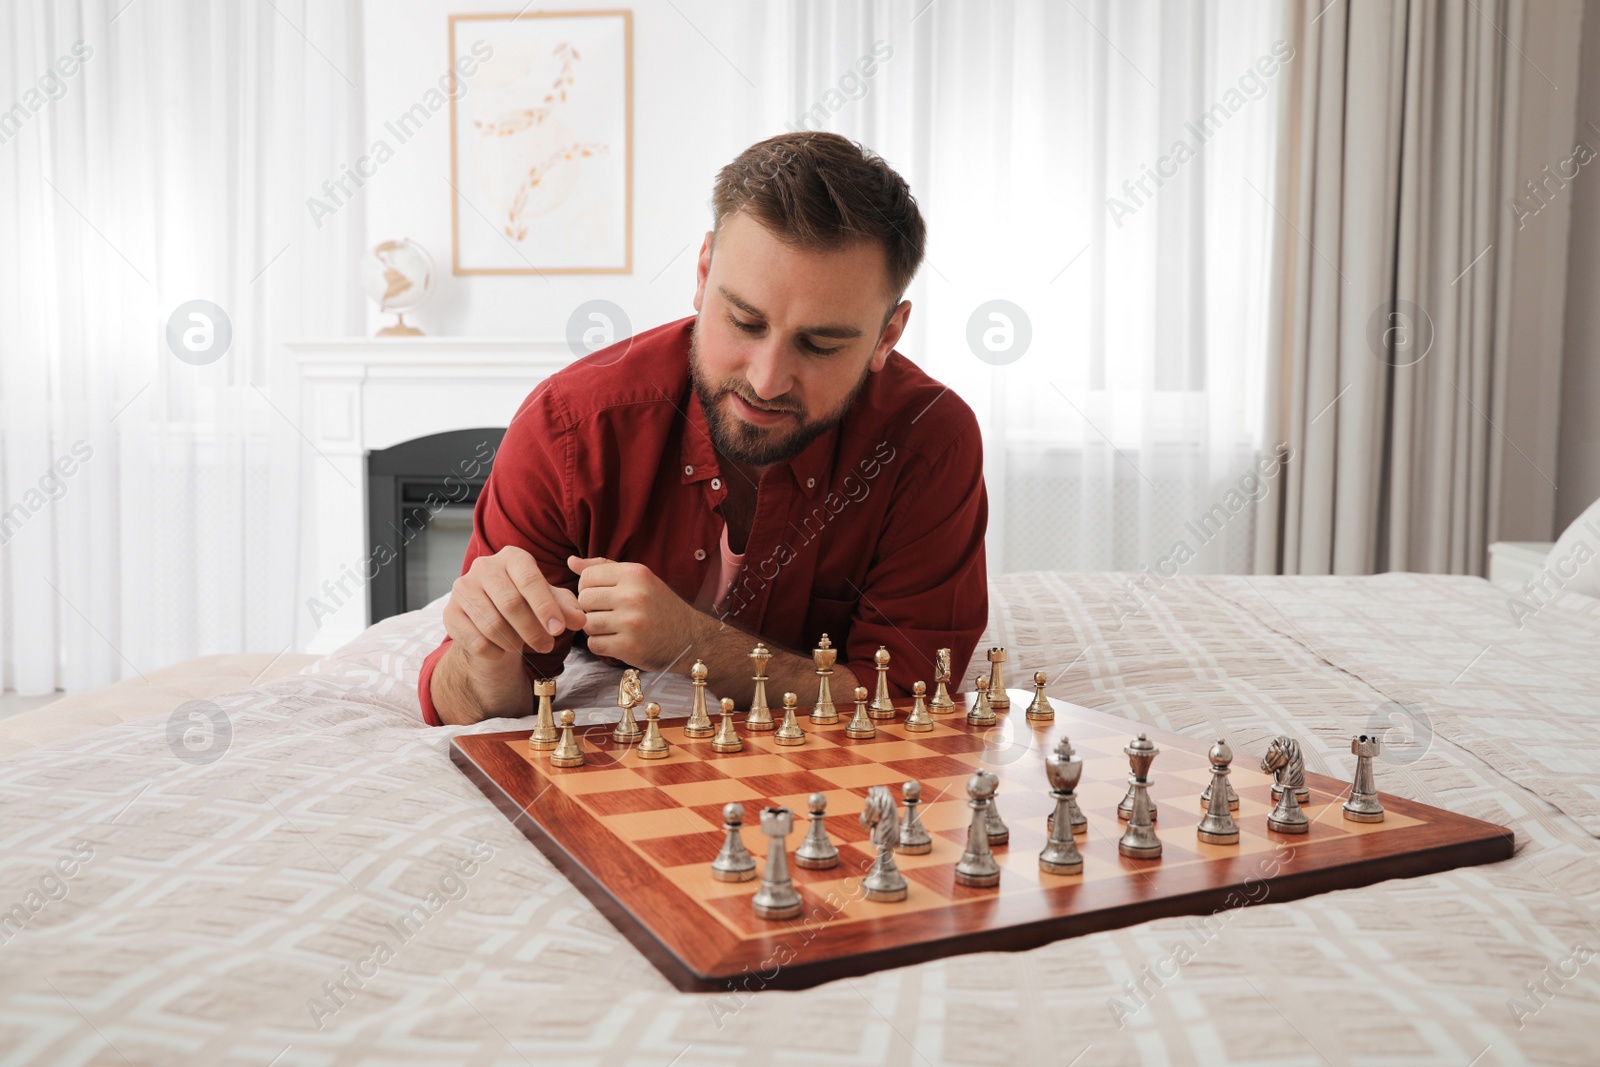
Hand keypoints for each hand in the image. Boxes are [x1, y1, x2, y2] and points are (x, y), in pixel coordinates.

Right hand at [433, 546, 585, 725]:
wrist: (491, 617)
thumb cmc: (527, 604)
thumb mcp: (550, 602)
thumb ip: (567, 608)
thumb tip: (580, 620)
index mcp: (512, 557)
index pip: (530, 580)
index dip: (546, 607)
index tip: (559, 630)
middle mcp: (484, 566)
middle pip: (510, 603)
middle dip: (532, 630)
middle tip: (547, 646)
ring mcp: (463, 588)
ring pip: (492, 624)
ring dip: (513, 642)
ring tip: (524, 646)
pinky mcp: (450, 612)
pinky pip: (475, 640)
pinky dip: (494, 652)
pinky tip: (502, 650)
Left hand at [569, 555, 704, 671]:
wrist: (690, 638)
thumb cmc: (659, 606)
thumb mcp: (638, 579)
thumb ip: (604, 568)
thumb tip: (571, 561)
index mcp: (635, 573)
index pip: (586, 576)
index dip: (588, 588)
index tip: (602, 596)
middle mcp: (633, 595)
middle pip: (583, 600)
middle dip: (590, 609)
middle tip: (607, 614)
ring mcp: (631, 622)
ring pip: (587, 624)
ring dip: (595, 628)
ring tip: (612, 628)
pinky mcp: (629, 647)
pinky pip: (594, 644)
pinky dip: (601, 645)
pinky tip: (616, 641)